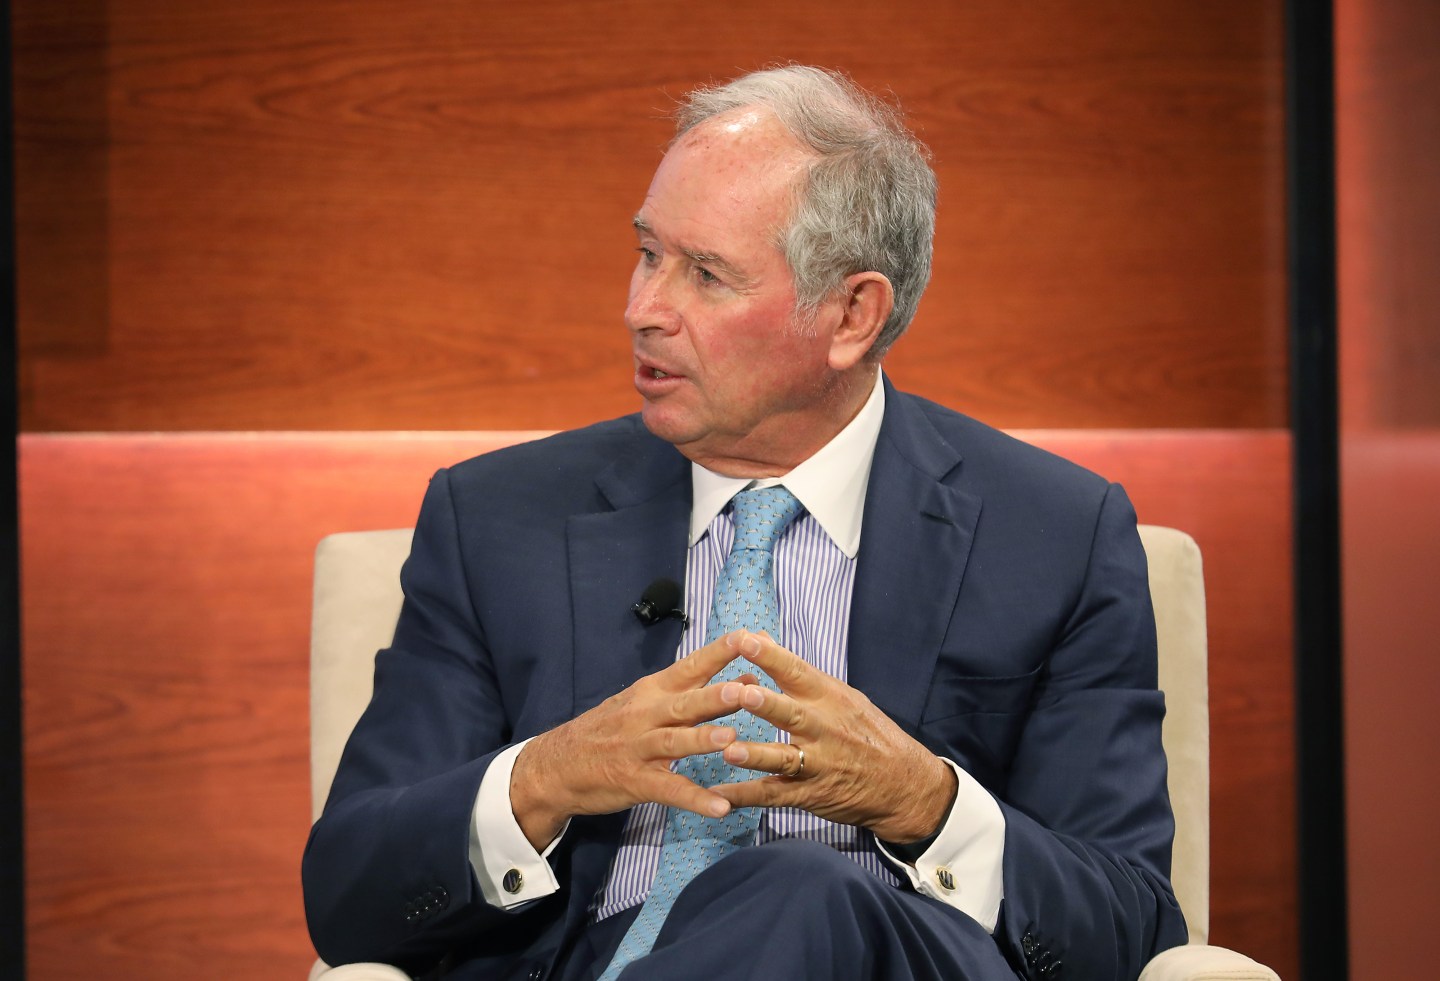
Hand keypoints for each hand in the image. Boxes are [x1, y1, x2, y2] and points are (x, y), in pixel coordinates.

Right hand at [509, 633, 756, 849]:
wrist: (556, 765)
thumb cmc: (610, 729)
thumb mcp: (643, 702)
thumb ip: (691, 692)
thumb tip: (746, 678)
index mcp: (652, 691)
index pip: (690, 666)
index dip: (719, 653)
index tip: (750, 638)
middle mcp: (646, 715)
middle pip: (684, 704)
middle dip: (715, 697)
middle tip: (746, 691)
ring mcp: (639, 749)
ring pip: (674, 742)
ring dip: (702, 740)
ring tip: (731, 739)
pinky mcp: (635, 782)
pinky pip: (669, 791)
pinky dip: (695, 799)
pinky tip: (721, 807)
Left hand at [713, 631, 956, 844]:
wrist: (905, 785)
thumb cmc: (868, 733)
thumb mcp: (841, 696)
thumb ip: (798, 672)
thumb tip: (760, 637)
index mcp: (829, 698)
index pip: (797, 671)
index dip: (770, 657)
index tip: (744, 640)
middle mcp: (823, 728)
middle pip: (790, 713)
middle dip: (766, 704)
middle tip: (740, 693)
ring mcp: (817, 763)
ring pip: (783, 758)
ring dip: (756, 755)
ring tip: (729, 751)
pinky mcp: (810, 794)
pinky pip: (775, 795)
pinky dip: (747, 797)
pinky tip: (721, 797)